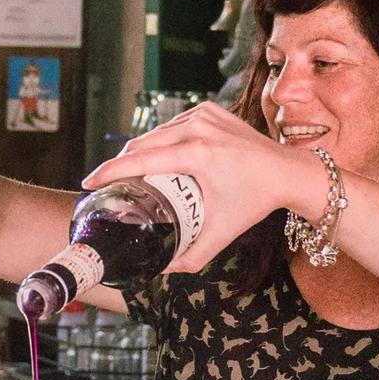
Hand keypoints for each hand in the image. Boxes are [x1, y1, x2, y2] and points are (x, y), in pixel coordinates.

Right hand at [80, 102, 320, 272]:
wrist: (289, 172)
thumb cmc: (255, 203)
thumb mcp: (221, 234)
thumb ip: (189, 258)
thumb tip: (158, 270)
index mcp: (197, 155)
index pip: (140, 160)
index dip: (109, 172)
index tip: (90, 183)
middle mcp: (198, 129)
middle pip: (142, 145)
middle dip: (121, 164)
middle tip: (108, 186)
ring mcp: (204, 114)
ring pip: (156, 132)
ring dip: (140, 151)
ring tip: (128, 173)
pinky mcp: (209, 109)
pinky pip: (173, 124)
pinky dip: (161, 138)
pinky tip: (155, 155)